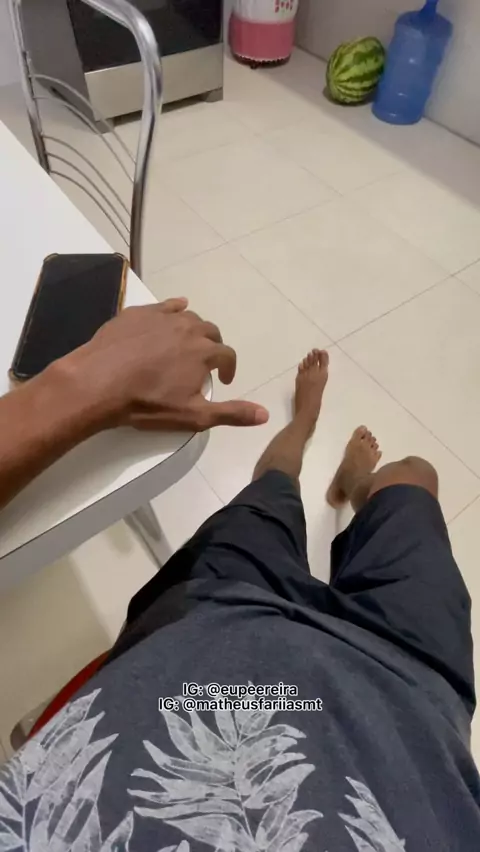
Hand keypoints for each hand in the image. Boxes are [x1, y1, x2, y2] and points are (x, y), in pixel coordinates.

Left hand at [59, 298, 268, 431]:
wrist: (98, 383)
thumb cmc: (148, 403)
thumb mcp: (193, 416)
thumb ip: (231, 413)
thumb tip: (265, 414)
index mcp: (204, 352)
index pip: (228, 356)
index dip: (229, 368)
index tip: (223, 380)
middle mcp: (189, 328)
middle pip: (210, 332)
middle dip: (213, 347)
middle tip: (205, 364)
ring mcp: (162, 317)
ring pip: (188, 317)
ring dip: (194, 330)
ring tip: (186, 344)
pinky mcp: (138, 312)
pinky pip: (164, 306)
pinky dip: (174, 309)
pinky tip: (172, 313)